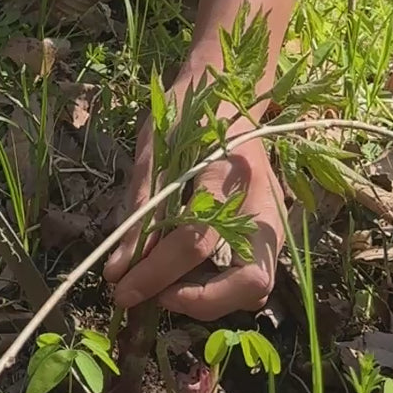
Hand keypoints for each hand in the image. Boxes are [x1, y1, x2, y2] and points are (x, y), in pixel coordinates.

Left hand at [103, 120, 285, 321]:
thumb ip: (139, 210)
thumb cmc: (186, 112)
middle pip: (250, 280)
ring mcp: (275, 218)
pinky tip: (188, 274)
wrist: (227, 90)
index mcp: (228, 172)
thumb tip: (117, 269)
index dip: (154, 273)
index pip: (194, 239)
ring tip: (168, 286)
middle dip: (200, 302)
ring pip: (257, 287)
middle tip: (157, 296)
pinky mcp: (274, 230)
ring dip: (212, 300)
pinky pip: (253, 276)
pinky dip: (220, 288)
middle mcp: (263, 201)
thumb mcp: (154, 150)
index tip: (121, 289)